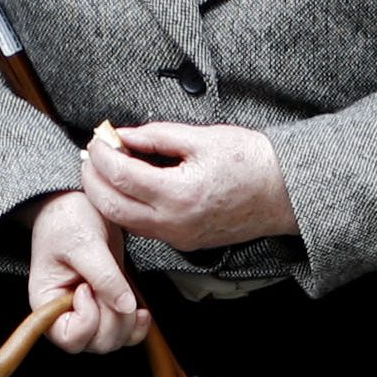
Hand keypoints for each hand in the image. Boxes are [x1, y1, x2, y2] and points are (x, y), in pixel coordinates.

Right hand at [27, 192, 150, 353]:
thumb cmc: (67, 219)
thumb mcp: (84, 242)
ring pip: (112, 341)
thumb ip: (104, 276)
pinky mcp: (107, 306)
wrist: (79, 205)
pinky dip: (137, 327)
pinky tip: (141, 310)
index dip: (88, 318)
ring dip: (127, 323)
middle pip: (95, 344)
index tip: (87, 286)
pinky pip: (125, 334)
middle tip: (111, 285)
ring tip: (124, 291)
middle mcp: (64, 315)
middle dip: (113, 319)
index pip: (69, 338)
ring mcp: (87, 313)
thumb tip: (126, 306)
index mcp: (46, 303)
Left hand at [81, 121, 298, 252]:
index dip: (102, 153)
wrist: (284, 193)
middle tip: (91, 153)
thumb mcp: (202, 137)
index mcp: (179, 194)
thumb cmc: (251, 161)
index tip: (98, 136)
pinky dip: (127, 206)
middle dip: (93, 178)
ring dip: (106, 195)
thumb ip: (156, 135)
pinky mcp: (184, 242)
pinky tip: (129, 184)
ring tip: (105, 166)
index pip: (120, 175)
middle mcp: (174, 223)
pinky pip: (143, 227)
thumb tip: (122, 134)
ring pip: (124, 222)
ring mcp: (178, 237)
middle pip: (111, 206)